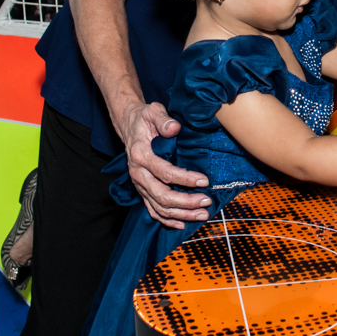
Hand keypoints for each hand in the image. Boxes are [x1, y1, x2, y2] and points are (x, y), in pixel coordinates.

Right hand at [121, 102, 210, 229]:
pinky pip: (152, 210)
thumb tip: (174, 128)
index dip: (185, 179)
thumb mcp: (153, 111)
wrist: (129, 126)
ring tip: (202, 214)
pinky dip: (167, 220)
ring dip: (181, 213)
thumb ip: (163, 120)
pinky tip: (183, 223)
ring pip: (158, 207)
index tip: (204, 181)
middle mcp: (137, 173)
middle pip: (161, 195)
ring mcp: (139, 184)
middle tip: (207, 201)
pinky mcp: (142, 190)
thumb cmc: (145, 119)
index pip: (164, 172)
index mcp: (140, 155)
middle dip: (186, 201)